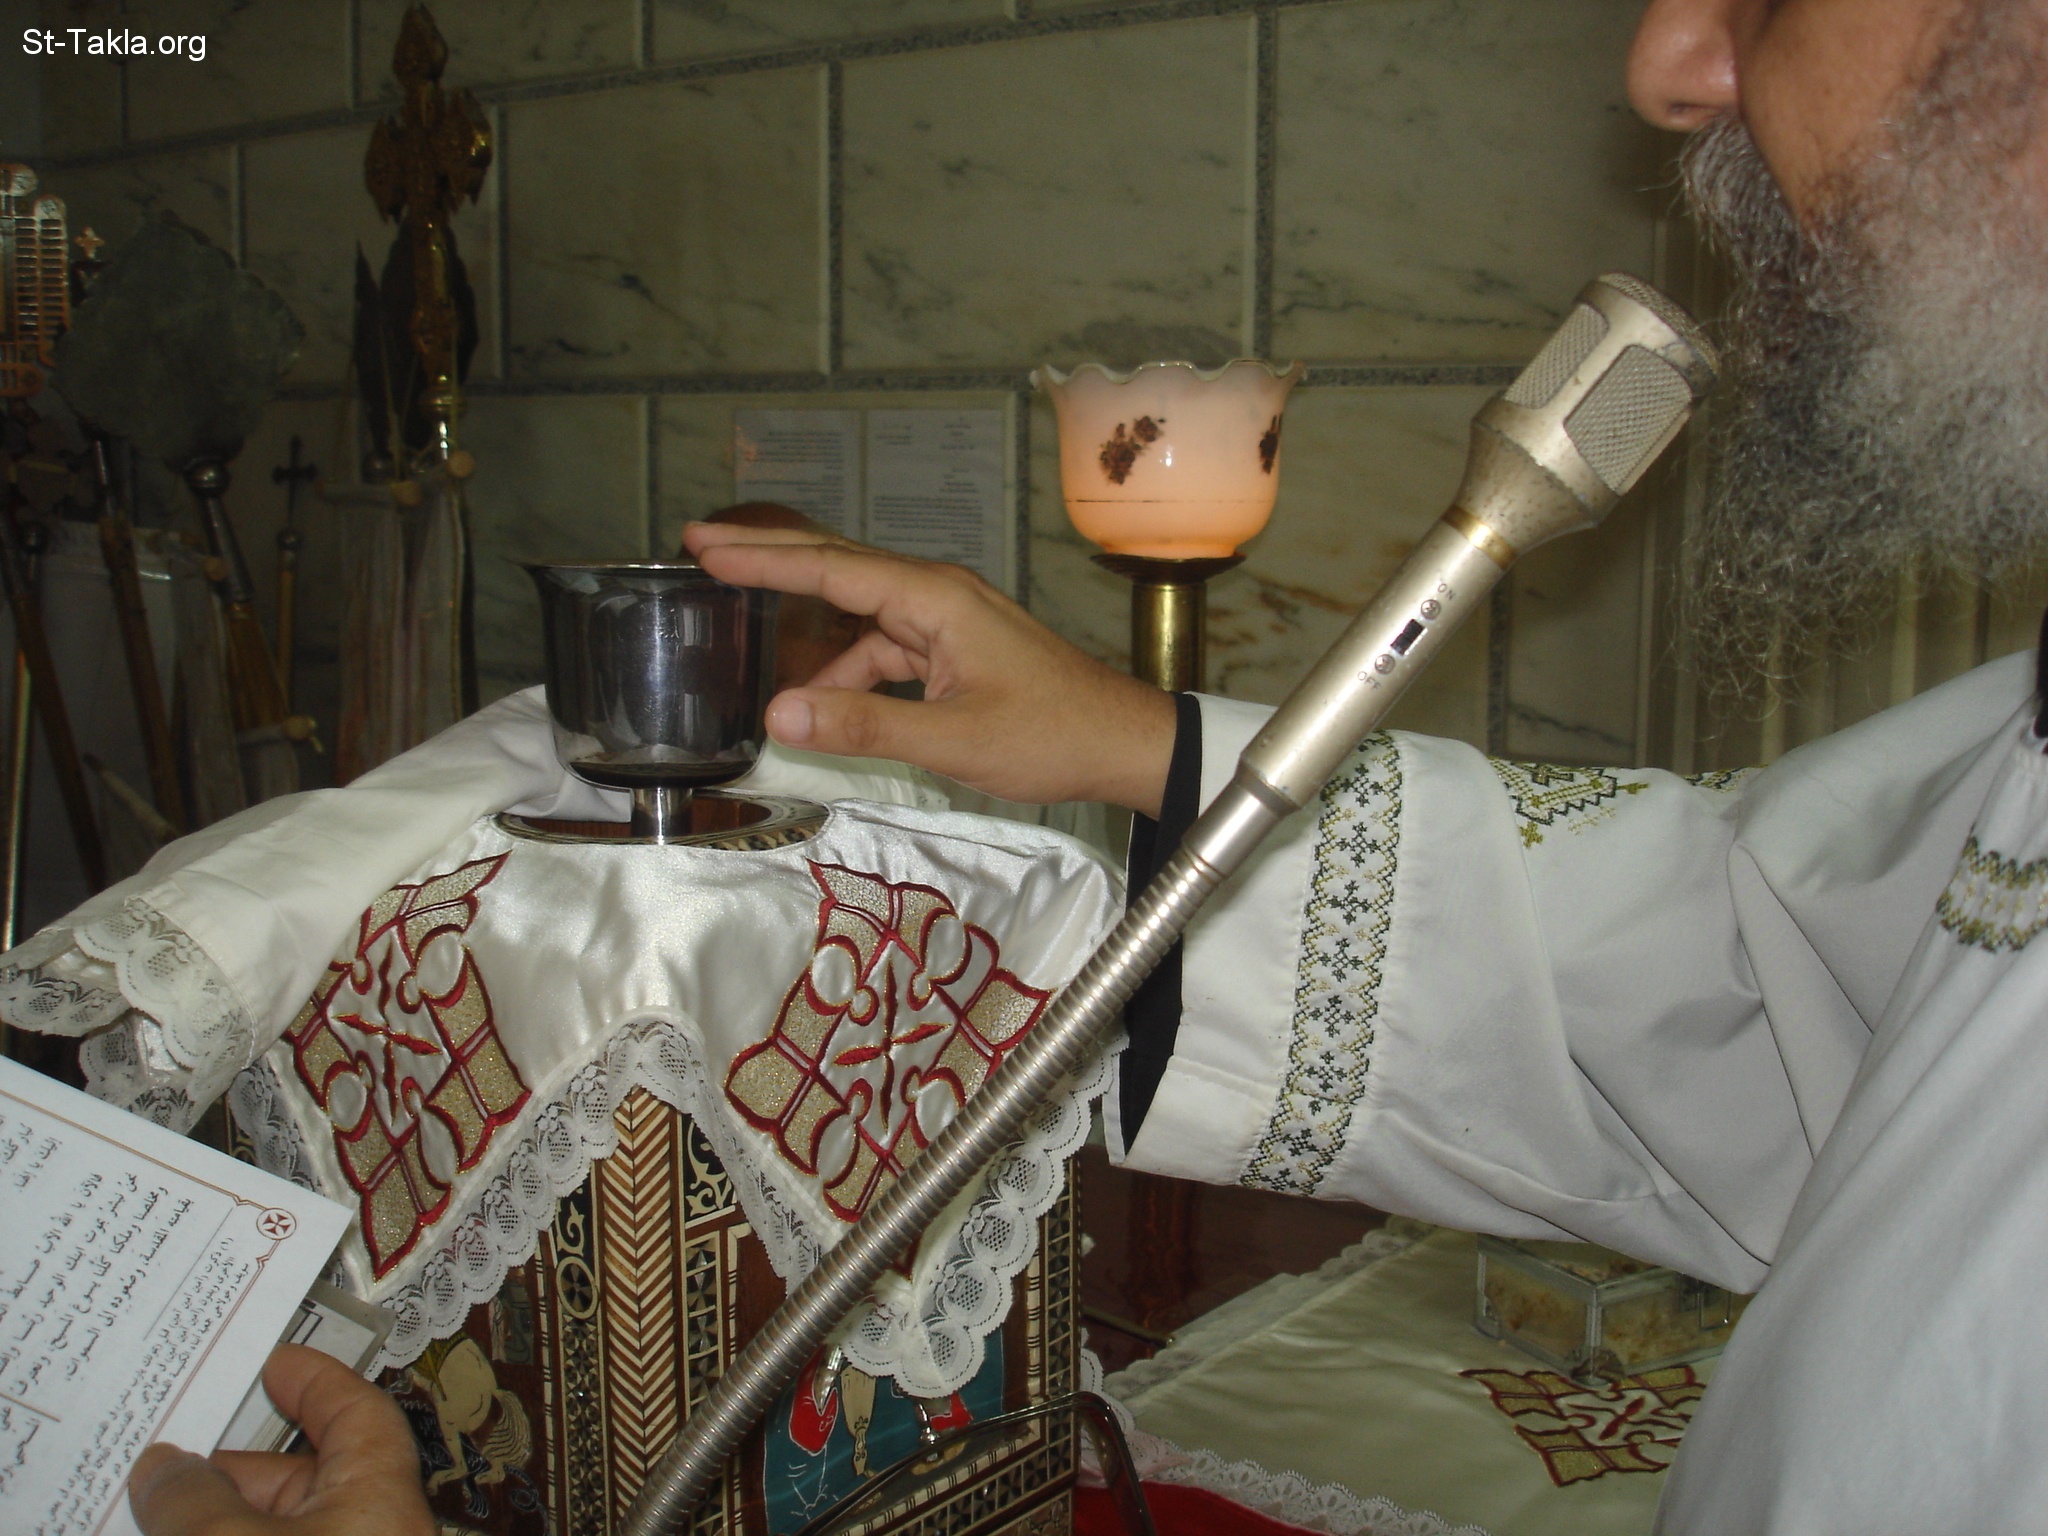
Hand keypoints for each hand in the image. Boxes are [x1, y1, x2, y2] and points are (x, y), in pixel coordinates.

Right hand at [129, 1344, 432, 1535]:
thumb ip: (195, 1497)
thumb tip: (162, 1465)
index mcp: (378, 1495)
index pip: (358, 1412)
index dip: (314, 1380)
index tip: (272, 1360)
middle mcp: (366, 1529)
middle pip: (299, 1478)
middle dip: (228, 1466)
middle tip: (162, 1458)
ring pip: (272, 1524)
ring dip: (211, 1514)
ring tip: (141, 1504)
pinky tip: (152, 1531)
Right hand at [684, 522, 1176, 816]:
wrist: (1123, 742)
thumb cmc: (1053, 735)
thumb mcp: (953, 741)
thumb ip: (864, 726)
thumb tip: (780, 713)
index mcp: (936, 599)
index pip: (831, 568)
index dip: (763, 558)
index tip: (704, 545)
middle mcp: (939, 594)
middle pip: (839, 566)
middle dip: (770, 558)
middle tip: (701, 547)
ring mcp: (949, 619)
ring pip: (860, 611)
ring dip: (809, 624)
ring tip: (750, 633)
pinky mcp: (956, 648)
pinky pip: (886, 646)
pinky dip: (849, 666)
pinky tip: (823, 699)